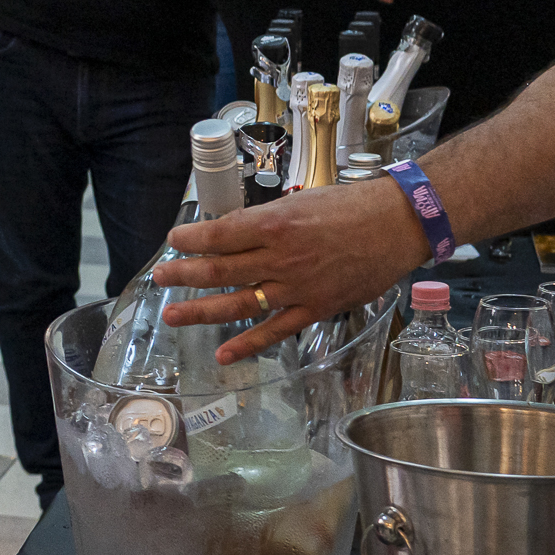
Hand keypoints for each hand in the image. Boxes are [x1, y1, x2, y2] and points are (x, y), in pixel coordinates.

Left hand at [153, 178, 430, 362]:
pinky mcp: (314, 309)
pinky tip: (223, 353)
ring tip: (172, 315)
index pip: (220, 235)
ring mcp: (296, 288)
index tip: (173, 241)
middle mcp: (280, 258)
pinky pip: (275, 331)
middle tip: (159, 277)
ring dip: (201, 311)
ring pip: (239, 303)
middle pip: (220, 270)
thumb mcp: (298, 202)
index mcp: (274, 224)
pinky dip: (247, 344)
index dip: (191, 240)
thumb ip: (264, 221)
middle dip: (184, 274)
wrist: (395, 226)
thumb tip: (231, 233)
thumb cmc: (348, 207)